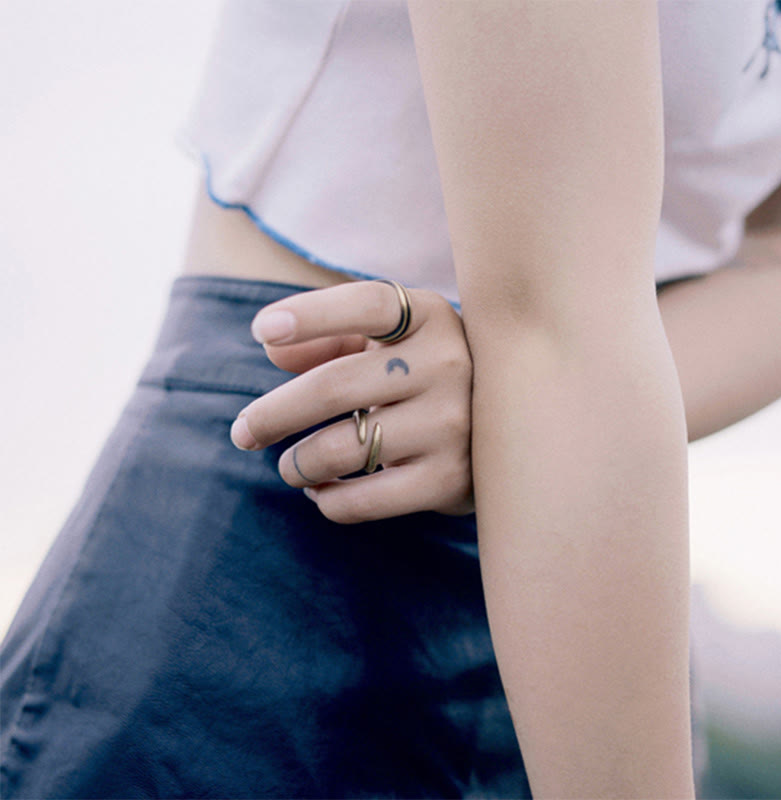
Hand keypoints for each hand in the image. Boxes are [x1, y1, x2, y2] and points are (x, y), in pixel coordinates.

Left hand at [230, 281, 473, 523]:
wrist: (509, 431)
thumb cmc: (425, 375)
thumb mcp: (389, 342)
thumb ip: (329, 337)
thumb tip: (272, 348)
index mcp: (431, 316)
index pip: (365, 304)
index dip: (310, 315)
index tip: (261, 330)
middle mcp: (449, 363)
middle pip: (332, 386)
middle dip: (271, 415)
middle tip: (243, 432)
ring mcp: (453, 423)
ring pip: (341, 449)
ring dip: (297, 464)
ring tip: (289, 467)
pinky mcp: (450, 479)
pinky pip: (363, 499)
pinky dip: (327, 499)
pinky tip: (321, 491)